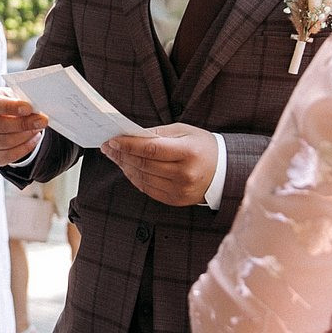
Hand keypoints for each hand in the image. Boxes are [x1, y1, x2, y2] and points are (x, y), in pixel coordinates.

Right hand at [0, 88, 46, 166]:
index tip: (28, 108)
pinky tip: (32, 139)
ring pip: (2, 142)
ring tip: (37, 129)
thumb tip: (36, 110)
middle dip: (22, 124)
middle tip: (40, 121)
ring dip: (24, 137)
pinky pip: (5, 156)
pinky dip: (23, 149)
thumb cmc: (10, 103)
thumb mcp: (15, 95)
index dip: (10, 107)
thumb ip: (23, 101)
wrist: (6, 116)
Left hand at [101, 123, 218, 206]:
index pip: (151, 149)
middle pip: (144, 165)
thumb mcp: (184, 132)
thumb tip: (129, 135)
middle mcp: (184, 174)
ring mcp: (180, 190)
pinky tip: (128, 168)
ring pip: (143, 178)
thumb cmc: (202, 146)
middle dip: (122, 155)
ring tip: (116, 156)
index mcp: (189, 153)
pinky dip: (135, 178)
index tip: (112, 141)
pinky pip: (148, 189)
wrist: (224, 171)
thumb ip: (157, 133)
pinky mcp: (175, 200)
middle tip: (108, 147)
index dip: (128, 145)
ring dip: (125, 167)